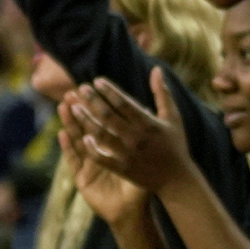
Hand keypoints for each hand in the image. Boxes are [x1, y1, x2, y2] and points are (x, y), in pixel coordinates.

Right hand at [60, 99, 148, 224]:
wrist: (132, 213)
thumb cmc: (141, 186)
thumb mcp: (145, 159)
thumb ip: (145, 135)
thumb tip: (150, 110)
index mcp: (115, 147)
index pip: (105, 121)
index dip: (100, 104)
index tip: (95, 85)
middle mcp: (100, 153)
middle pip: (88, 126)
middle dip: (82, 109)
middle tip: (74, 90)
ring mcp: (89, 165)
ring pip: (79, 140)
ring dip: (71, 123)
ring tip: (65, 106)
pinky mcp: (83, 179)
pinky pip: (75, 161)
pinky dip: (68, 147)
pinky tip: (62, 134)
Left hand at [66, 69, 195, 194]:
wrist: (176, 179)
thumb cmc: (175, 144)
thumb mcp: (173, 116)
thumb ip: (162, 93)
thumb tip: (156, 69)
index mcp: (148, 123)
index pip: (124, 103)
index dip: (109, 90)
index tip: (96, 81)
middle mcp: (136, 137)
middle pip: (109, 116)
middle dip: (93, 100)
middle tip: (81, 88)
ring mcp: (128, 153)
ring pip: (101, 134)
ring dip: (86, 120)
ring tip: (74, 108)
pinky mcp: (122, 168)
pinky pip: (102, 157)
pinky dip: (91, 148)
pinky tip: (81, 137)